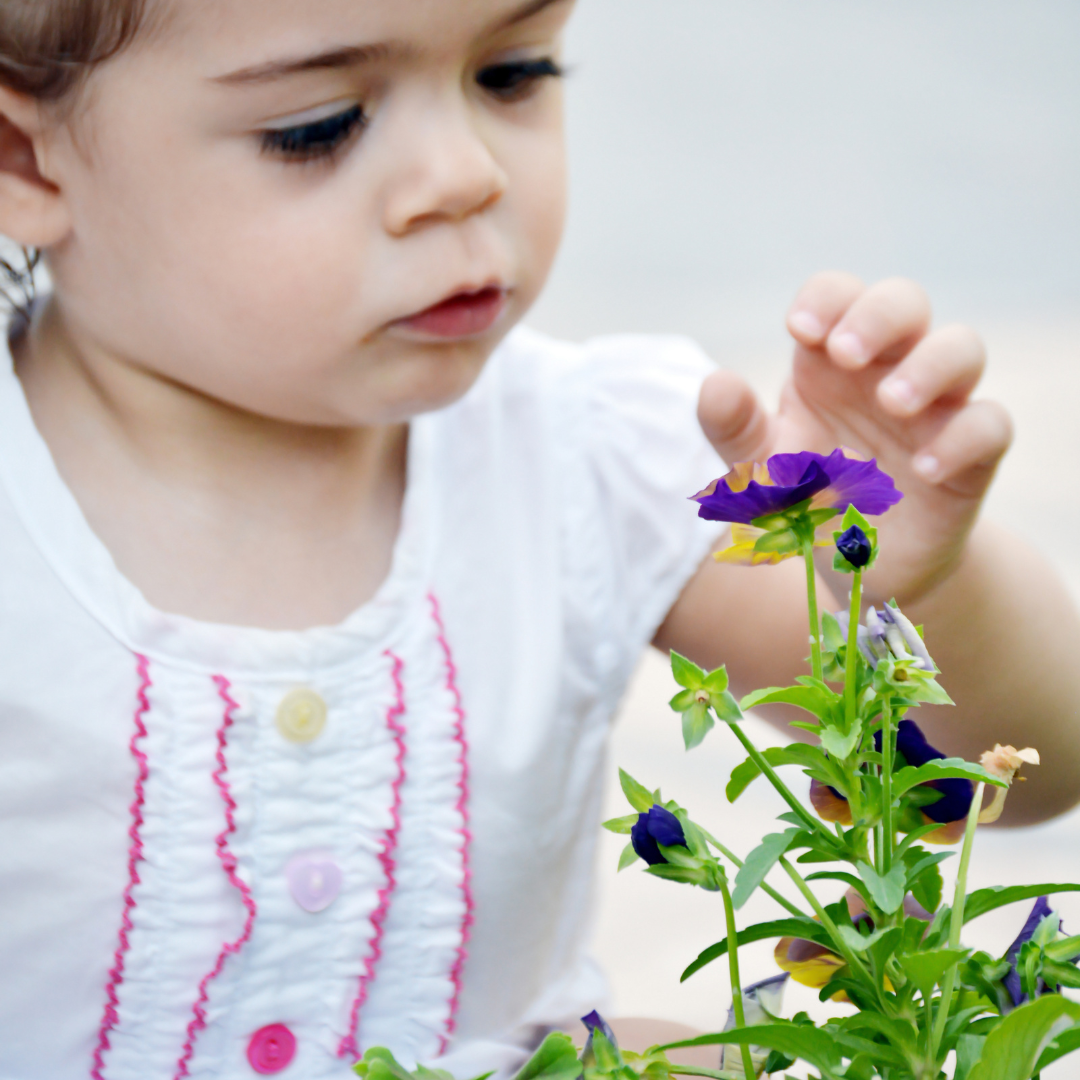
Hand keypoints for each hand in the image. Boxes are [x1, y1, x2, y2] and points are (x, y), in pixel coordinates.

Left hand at [697, 272, 1012, 603]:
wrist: (855, 566)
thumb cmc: (806, 499)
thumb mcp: (759, 469)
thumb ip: (735, 429)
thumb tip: (714, 384)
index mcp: (828, 363)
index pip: (837, 295)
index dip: (826, 299)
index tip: (800, 331)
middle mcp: (885, 371)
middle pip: (905, 301)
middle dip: (878, 315)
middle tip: (846, 354)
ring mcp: (933, 408)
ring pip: (962, 348)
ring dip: (929, 366)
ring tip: (892, 403)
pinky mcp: (970, 456)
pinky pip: (990, 425)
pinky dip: (963, 438)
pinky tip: (925, 468)